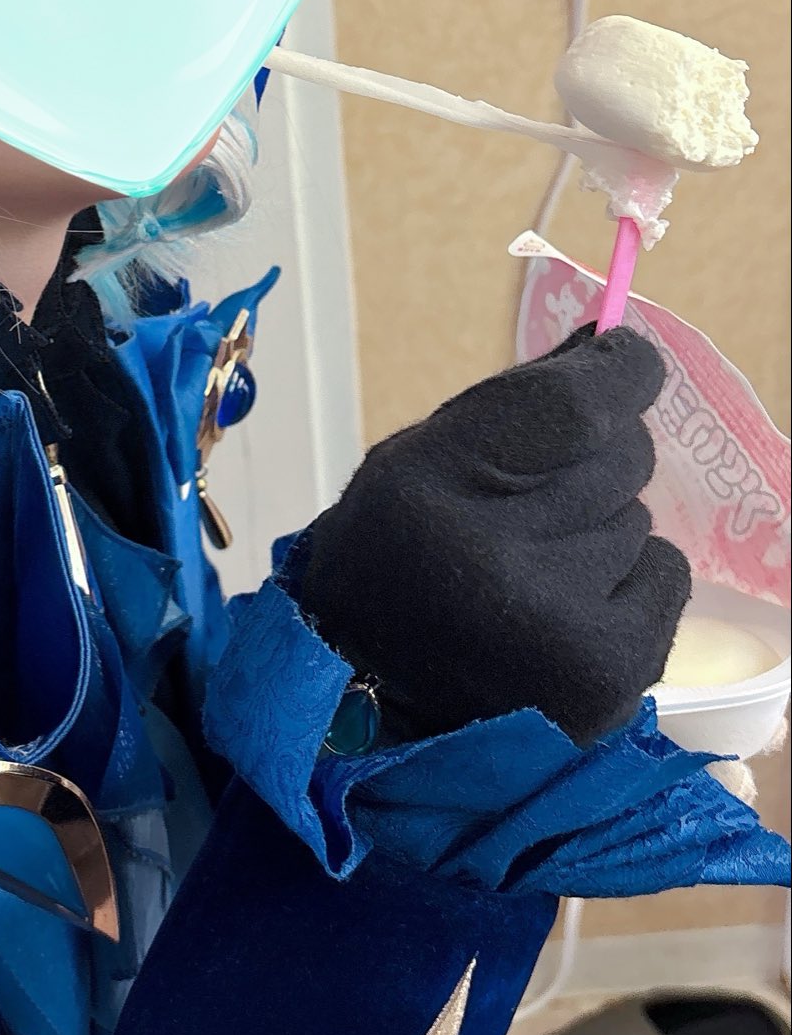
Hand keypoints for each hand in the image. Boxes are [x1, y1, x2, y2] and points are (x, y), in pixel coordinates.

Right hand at [295, 326, 689, 746]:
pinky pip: (668, 577)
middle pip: (621, 456)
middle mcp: (492, 560)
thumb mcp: (420, 456)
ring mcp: (555, 629)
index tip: (624, 361)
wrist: (367, 689)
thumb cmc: (401, 554)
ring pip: (641, 519)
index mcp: (426, 487)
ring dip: (605, 530)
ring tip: (541, 567)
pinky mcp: (606, 677)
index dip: (618, 371)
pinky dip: (632, 583)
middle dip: (597, 460)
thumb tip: (616, 345)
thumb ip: (516, 403)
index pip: (574, 405)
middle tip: (544, 496)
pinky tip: (572, 608)